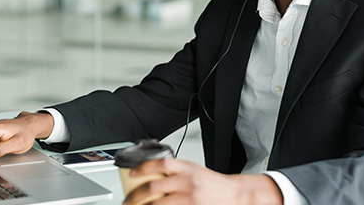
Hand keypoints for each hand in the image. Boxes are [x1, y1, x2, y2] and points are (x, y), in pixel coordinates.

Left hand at [123, 158, 282, 204]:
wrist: (236, 195)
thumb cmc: (214, 184)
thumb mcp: (195, 171)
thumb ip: (176, 173)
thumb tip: (151, 178)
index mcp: (188, 168)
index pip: (161, 163)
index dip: (143, 167)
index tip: (131, 173)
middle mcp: (188, 182)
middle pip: (154, 187)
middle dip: (135, 195)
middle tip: (127, 200)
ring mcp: (190, 199)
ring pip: (158, 204)